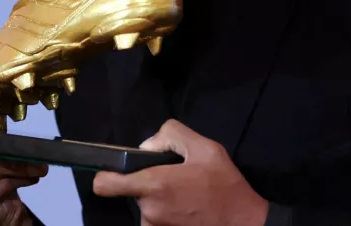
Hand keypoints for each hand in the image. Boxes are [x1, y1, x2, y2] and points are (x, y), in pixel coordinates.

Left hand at [93, 119, 267, 225]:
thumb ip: (170, 134)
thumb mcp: (204, 147)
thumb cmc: (224, 185)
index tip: (117, 171)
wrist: (245, 223)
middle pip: (132, 190)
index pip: (105, 185)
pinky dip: (168, 213)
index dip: (106, 175)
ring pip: (146, 206)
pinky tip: (188, 208)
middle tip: (176, 179)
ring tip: (186, 195)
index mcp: (153, 185)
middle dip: (148, 183)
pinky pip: (156, 219)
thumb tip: (147, 146)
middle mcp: (149, 210)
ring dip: (160, 200)